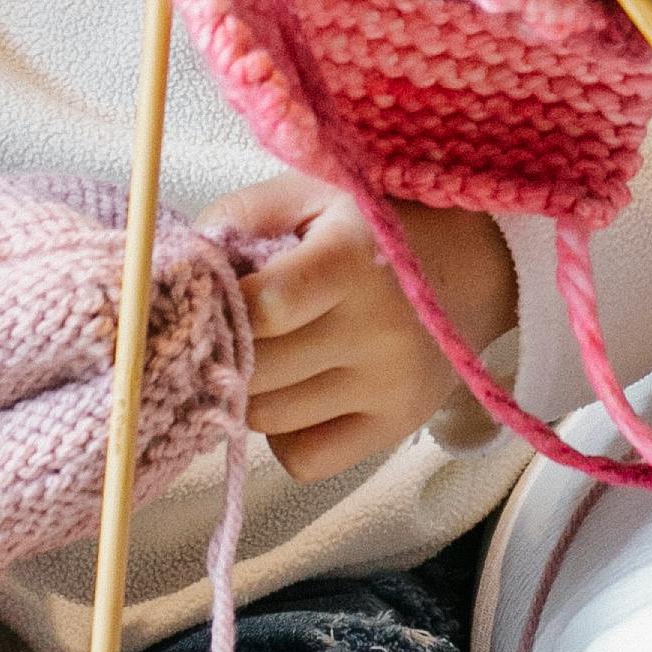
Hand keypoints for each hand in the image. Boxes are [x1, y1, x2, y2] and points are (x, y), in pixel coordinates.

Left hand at [207, 169, 521, 481]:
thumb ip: (239, 217)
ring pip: (268, 419)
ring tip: (271, 354)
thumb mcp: (311, 192)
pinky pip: (302, 459)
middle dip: (229, 351)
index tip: (209, 296)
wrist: (472, 265)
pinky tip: (300, 392)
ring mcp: (388, 386)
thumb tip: (178, 268)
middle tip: (230, 328)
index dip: (220, 306)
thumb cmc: (374, 224)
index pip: (263, 307)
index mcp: (353, 260)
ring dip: (252, 391)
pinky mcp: (395, 427)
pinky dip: (284, 434)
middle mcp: (377, 330)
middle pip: (257, 371)